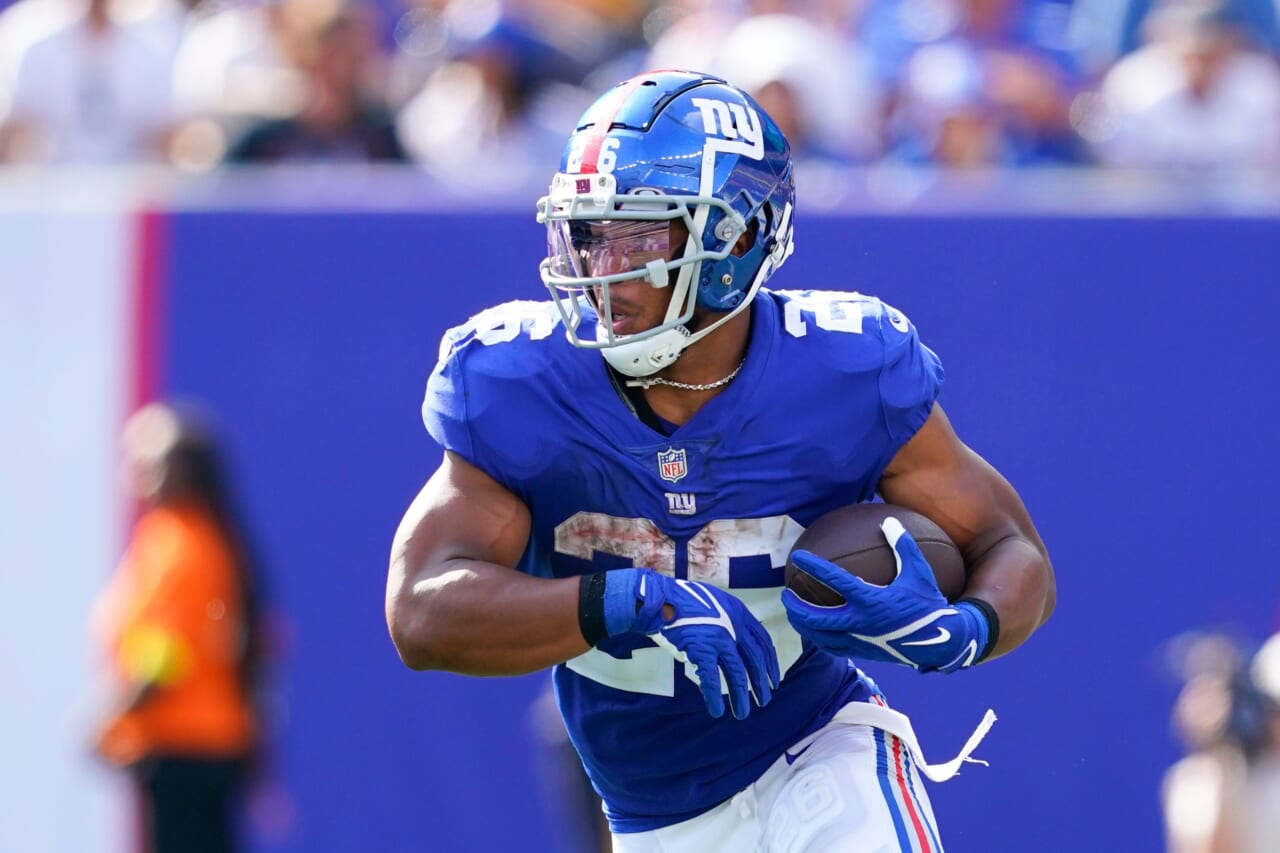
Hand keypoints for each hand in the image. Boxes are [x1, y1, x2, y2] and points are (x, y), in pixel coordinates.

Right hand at [604, 569, 779, 719]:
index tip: (774, 680)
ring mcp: (718, 639)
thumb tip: (736, 640)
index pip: (763, 643)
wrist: (660, 598)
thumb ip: (729, 619)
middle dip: (761, 684)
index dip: (770, 664)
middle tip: (764, 701)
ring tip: (742, 713)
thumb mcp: (716, 601)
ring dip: (741, 696)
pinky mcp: (700, 650)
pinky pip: (711, 680)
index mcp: (740, 613)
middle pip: (754, 661)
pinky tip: (716, 711)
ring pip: (737, 674)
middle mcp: (734, 626)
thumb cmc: (683, 600)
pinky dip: (714, 698)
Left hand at [782, 517, 990, 672]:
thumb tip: (890, 520)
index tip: (798, 557)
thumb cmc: (929, 603)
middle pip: (817, 618)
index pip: (834, 581)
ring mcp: (860, 641)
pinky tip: (816, 631)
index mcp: (872, 601)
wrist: (941, 642)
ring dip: (803, 626)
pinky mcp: (863, 653)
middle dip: (796, 607)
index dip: (813, 567)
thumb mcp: (919, 572)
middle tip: (785, 594)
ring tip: (794, 615)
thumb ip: (903, 546)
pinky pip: (833, 648)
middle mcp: (861, 623)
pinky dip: (820, 639)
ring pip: (821, 637)